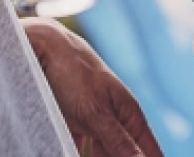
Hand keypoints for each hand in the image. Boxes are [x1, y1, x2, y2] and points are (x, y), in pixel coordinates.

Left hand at [25, 20, 163, 156]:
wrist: (43, 48)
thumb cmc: (73, 74)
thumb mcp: (96, 113)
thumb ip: (119, 142)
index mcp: (129, 115)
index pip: (150, 153)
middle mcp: (116, 119)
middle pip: (126, 154)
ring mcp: (96, 121)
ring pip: (103, 153)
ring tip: (92, 156)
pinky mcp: (75, 122)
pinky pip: (81, 148)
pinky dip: (78, 152)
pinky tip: (66, 152)